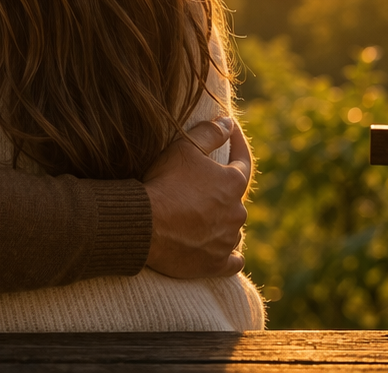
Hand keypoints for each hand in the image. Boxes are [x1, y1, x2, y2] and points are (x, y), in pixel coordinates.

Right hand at [141, 116, 251, 278]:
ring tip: (203, 215)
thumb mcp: (183, 148)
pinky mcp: (216, 264)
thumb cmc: (164, 183)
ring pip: (232, 228)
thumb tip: (229, 123)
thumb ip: (210, 133)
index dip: (238, 144)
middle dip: (222, 188)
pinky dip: (228, 254)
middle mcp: (237, 213)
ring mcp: (227, 241)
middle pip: (234, 198)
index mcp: (233, 184)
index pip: (243, 160)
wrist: (144, 224)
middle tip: (203, 182)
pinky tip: (222, 251)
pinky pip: (231, 260)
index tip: (232, 132)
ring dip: (222, 220)